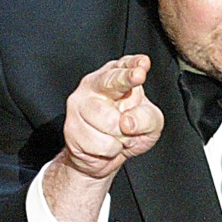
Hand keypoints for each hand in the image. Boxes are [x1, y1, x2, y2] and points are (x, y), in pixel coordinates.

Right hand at [63, 54, 163, 179]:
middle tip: (138, 76)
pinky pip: (101, 144)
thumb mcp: (151, 123)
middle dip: (124, 79)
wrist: (106, 156)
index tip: (142, 66)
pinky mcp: (71, 127)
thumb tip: (127, 122)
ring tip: (118, 135)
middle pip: (110, 82)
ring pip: (109, 122)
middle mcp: (94, 85)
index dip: (133, 65)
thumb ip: (147, 117)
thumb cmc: (130, 131)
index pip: (124, 67)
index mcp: (115, 77)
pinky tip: (106, 144)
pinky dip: (110, 150)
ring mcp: (80, 105)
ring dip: (122, 136)